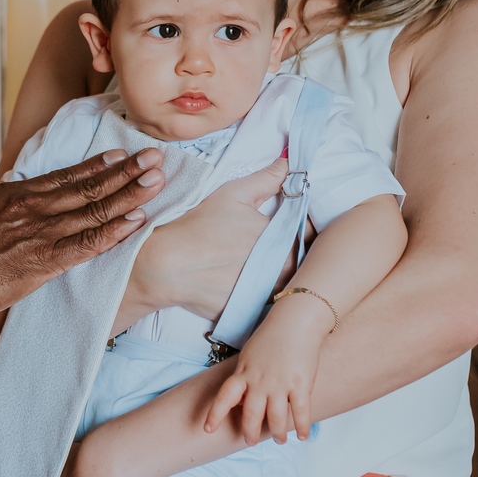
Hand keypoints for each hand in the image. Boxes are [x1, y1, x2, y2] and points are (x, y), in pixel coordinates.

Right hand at [0, 150, 164, 319]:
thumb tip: (14, 202)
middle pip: (88, 186)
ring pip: (95, 209)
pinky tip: (138, 221)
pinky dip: (115, 230)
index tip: (120, 155)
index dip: (97, 165)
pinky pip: (88, 243)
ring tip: (156, 182)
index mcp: (14, 193)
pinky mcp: (44, 261)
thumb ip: (1, 210)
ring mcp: (40, 232)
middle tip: (155, 158)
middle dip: (125, 172)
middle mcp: (31, 206)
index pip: (65, 175)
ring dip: (130, 195)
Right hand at [114, 158, 289, 327]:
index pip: (312, 235)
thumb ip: (268, 179)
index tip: (291, 222)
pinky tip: (242, 281)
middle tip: (271, 243)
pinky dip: (261, 292)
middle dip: (294, 251)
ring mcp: (267, 296)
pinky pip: (266, 303)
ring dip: (279, 273)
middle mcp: (282, 272)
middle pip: (302, 261)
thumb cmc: (198, 227)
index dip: (304, 226)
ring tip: (253, 262)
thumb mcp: (233, 194)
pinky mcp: (251, 314)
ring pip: (286, 283)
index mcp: (285, 241)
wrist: (165, 266)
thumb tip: (288, 162)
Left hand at [204, 294, 329, 443]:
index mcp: (244, 373)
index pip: (225, 397)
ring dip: (276, 433)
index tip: (207, 430)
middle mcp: (259, 382)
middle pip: (250, 414)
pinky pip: (300, 411)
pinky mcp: (300, 384)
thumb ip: (243, 377)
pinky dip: (301, 426)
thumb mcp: (249, 356)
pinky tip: (301, 436)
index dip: (215, 415)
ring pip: (275, 418)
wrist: (296, 321)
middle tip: (250, 441)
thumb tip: (239, 400)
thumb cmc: (271, 337)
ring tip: (279, 440)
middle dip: (249, 432)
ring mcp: (280, 384)